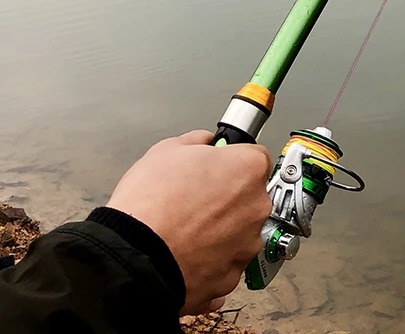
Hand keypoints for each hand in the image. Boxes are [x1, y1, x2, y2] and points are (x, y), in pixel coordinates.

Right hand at [107, 130, 271, 314]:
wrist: (132, 259)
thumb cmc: (150, 205)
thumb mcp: (167, 151)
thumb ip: (196, 141)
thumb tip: (203, 142)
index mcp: (247, 169)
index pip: (254, 157)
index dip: (232, 161)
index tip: (219, 168)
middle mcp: (255, 207)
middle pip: (249, 196)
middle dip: (228, 198)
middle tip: (196, 201)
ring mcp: (246, 245)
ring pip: (239, 232)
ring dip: (221, 231)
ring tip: (187, 232)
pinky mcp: (230, 279)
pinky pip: (225, 265)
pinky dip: (210, 262)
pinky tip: (186, 256)